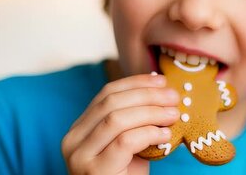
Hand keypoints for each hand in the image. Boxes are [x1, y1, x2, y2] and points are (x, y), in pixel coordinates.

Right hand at [62, 73, 179, 174]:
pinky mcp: (94, 171)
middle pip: (111, 102)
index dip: (135, 83)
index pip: (106, 94)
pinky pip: (124, 142)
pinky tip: (165, 134)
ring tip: (173, 114)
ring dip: (151, 112)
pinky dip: (148, 133)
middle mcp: (72, 141)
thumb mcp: (126, 146)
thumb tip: (162, 91)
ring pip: (116, 119)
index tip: (161, 80)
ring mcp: (80, 157)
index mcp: (79, 129)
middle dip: (146, 95)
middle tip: (173, 96)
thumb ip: (134, 121)